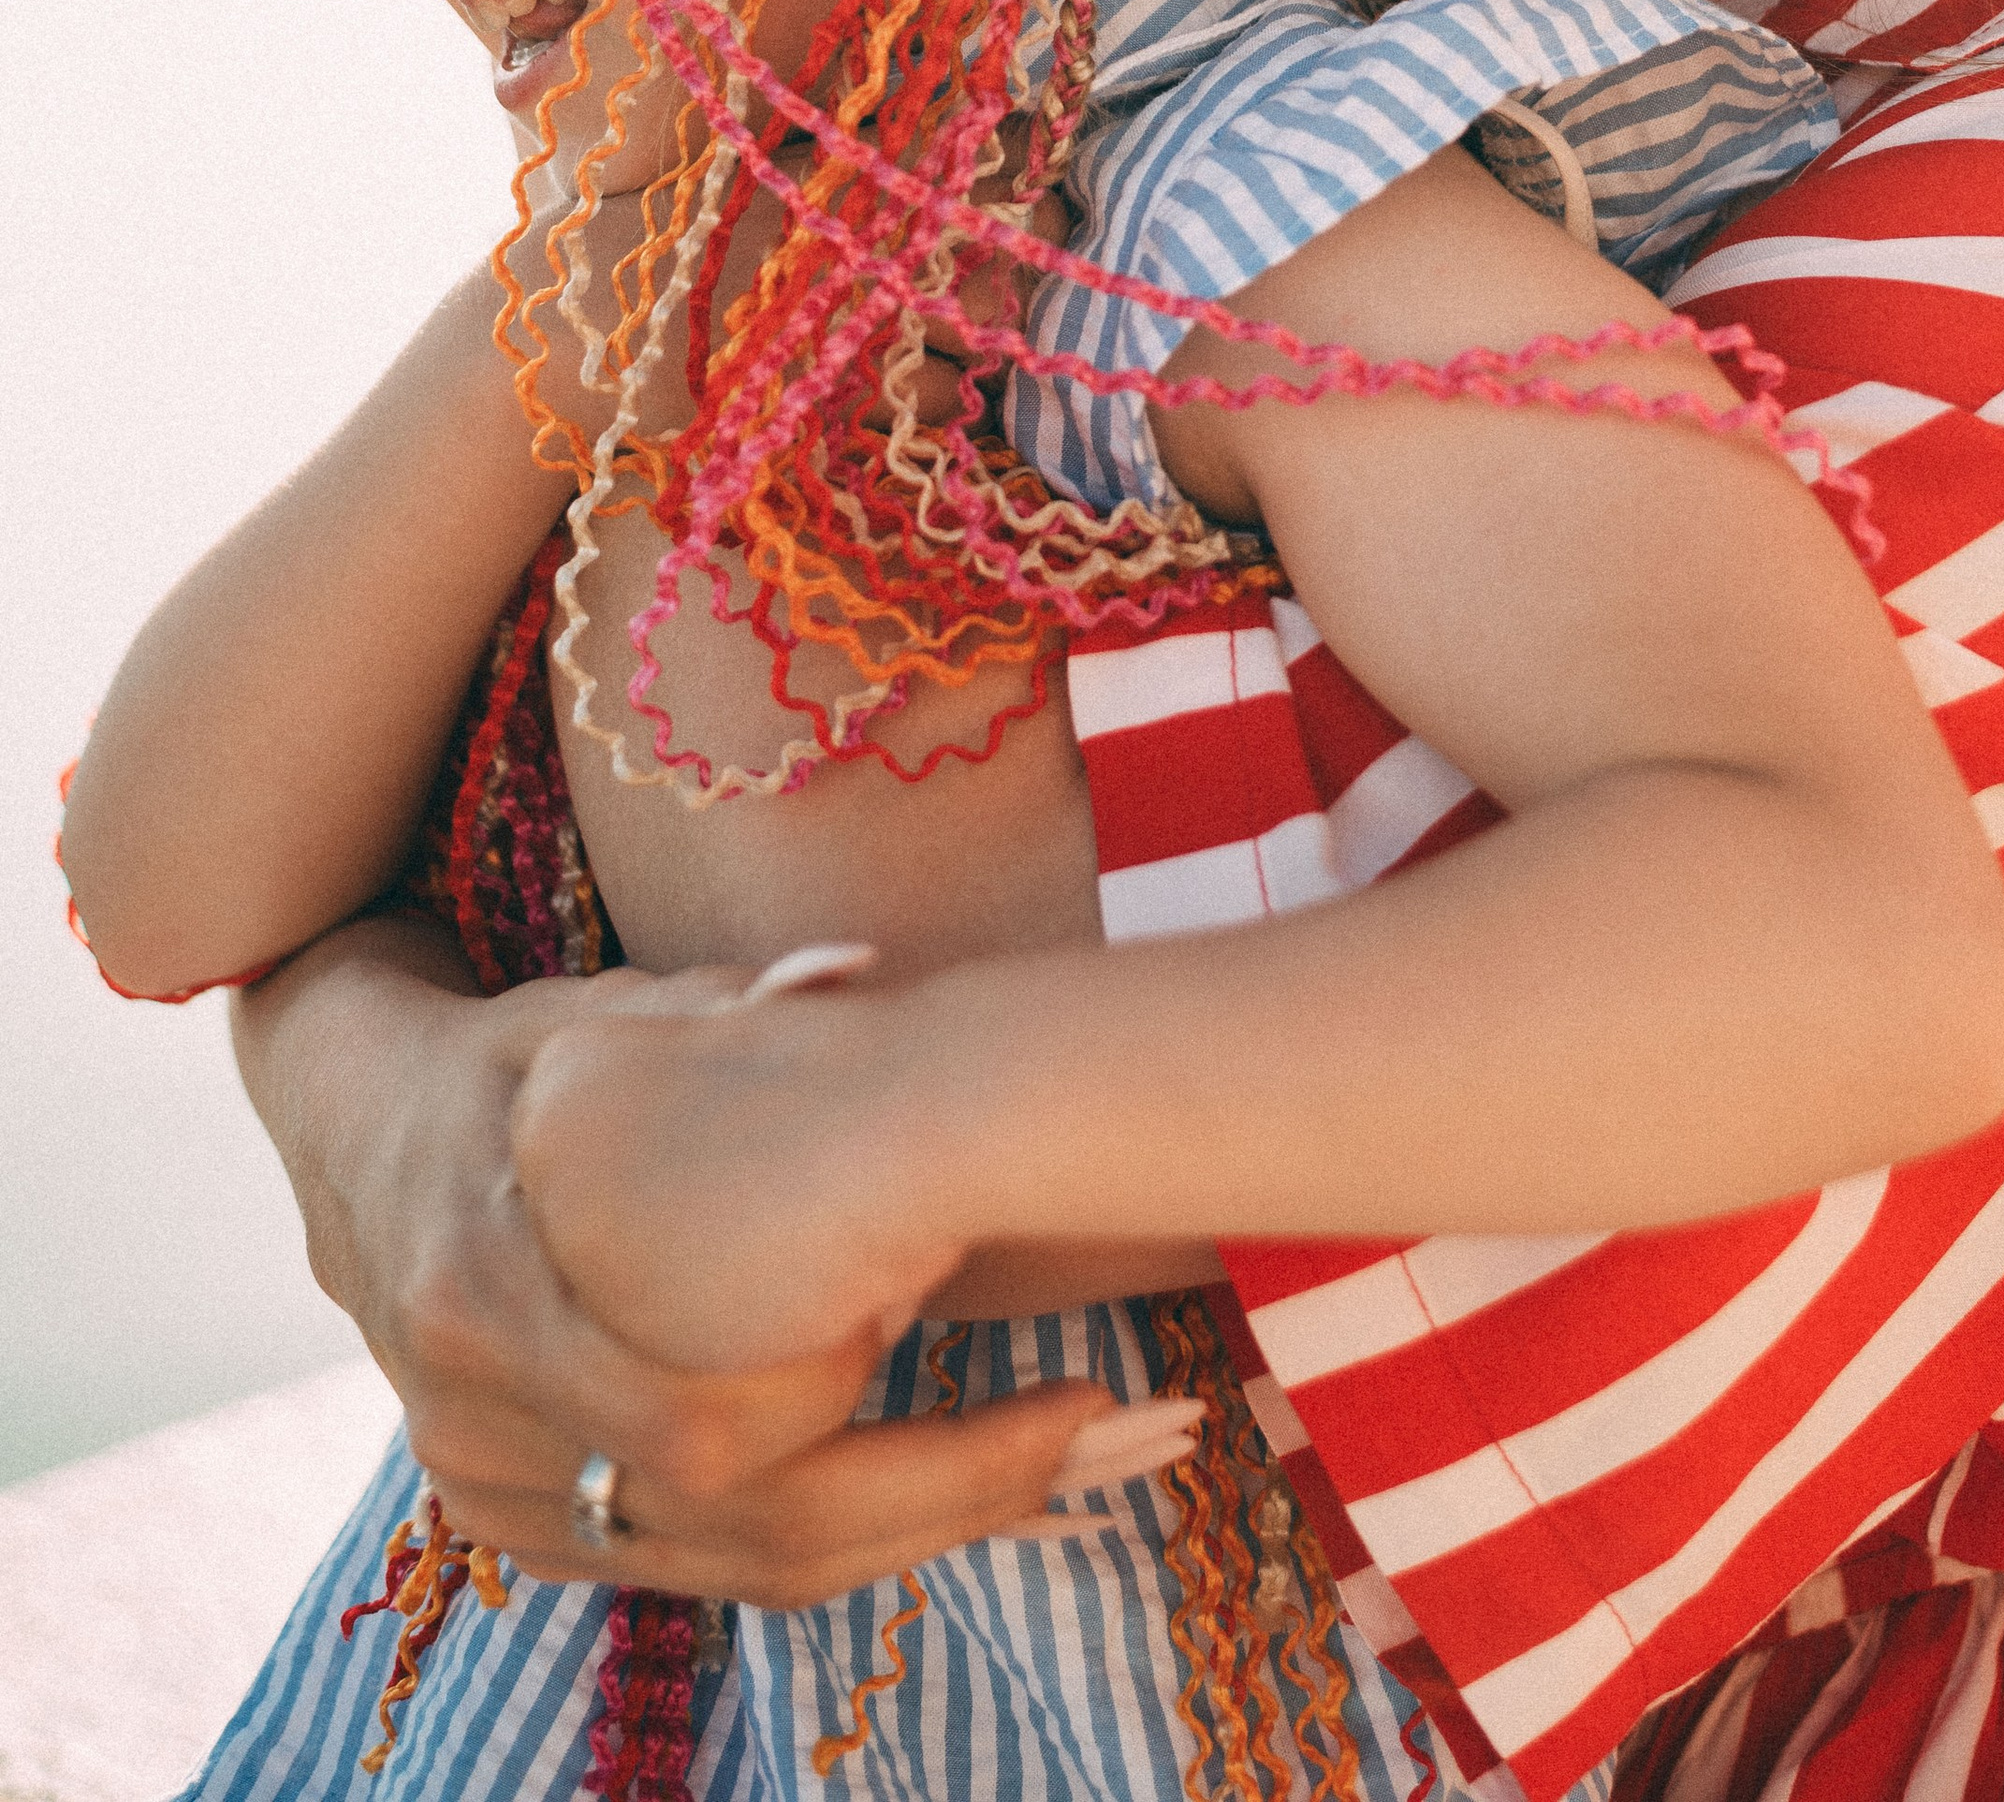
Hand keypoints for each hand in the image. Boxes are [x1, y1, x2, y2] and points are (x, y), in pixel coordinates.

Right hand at [233, 921, 1116, 1606]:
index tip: (971, 1314)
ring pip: (742, 1566)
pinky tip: (969, 1490)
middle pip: (741, 1519)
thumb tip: (849, 970)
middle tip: (1105, 1420)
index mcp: (488, 1291)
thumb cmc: (510, 1058)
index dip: (842, 1387)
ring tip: (1081, 1460)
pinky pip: (715, 1570)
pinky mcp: (535, 1532)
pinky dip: (849, 1537)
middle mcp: (481, 1422)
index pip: (694, 1416)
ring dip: (921, 1527)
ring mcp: (501, 1495)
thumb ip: (721, 1006)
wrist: (361, 1141)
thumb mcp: (597, 1010)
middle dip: (936, 1483)